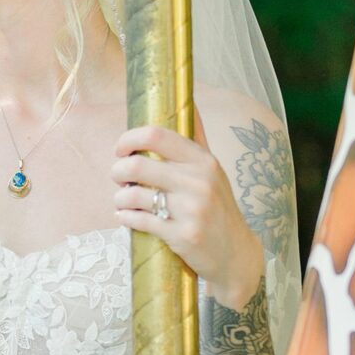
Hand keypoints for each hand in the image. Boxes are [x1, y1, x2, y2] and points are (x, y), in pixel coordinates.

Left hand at [113, 122, 263, 309]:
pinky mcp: (182, 235)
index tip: (121, 149)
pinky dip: (124, 217)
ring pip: (133, 195)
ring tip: (121, 200)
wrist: (236, 253)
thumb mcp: (212, 170)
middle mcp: (199, 181)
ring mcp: (191, 209)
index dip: (129, 139)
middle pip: (137, 165)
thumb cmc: (218, 207)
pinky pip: (139, 221)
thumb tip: (190, 101)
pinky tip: (124, 217)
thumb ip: (196, 138)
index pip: (156, 135)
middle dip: (118, 171)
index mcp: (203, 161)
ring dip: (119, 198)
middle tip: (118, 177)